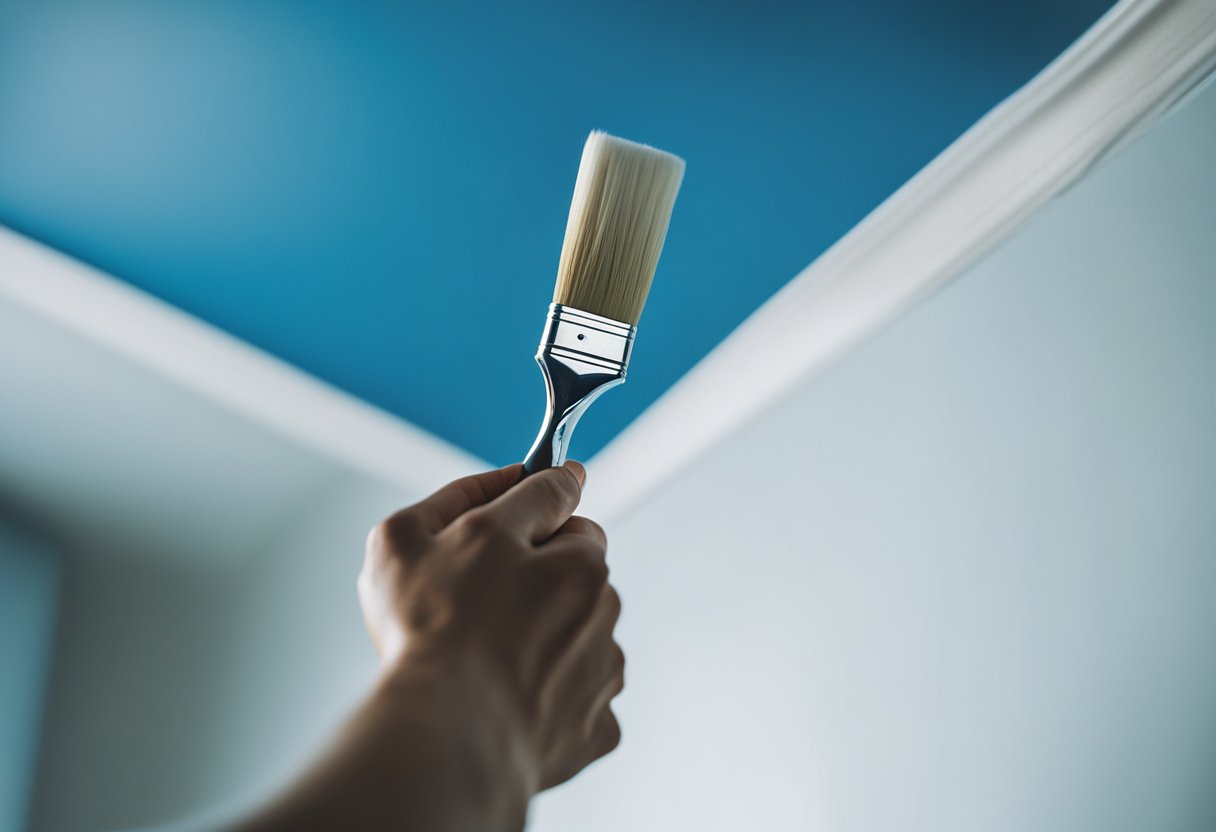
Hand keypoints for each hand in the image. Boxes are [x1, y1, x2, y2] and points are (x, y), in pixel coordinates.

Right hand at [359, 461, 623, 794]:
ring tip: (487, 661)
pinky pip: (580, 698)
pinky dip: (551, 698)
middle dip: (539, 573)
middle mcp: (600, 603)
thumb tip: (511, 476)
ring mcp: (603, 666)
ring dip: (546, 636)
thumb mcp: (408, 534)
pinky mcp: (599, 725)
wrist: (446, 737)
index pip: (558, 500)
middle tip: (481, 600)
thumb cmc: (424, 634)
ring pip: (581, 631)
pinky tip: (508, 702)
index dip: (533, 498)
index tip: (528, 499)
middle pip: (576, 566)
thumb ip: (462, 493)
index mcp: (568, 553)